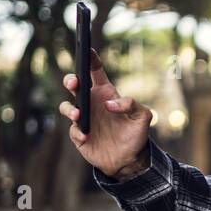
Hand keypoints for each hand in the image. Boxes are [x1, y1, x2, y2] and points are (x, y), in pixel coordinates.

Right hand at [58, 49, 152, 178]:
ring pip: (66, 106)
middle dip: (71, 80)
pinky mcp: (79, 135)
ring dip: (69, 108)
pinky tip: (86, 136)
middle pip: (74, 84)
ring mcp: (83, 119)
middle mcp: (91, 103)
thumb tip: (109, 103)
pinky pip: (72, 130)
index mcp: (105, 93)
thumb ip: (131, 104)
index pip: (95, 71)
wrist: (129, 161)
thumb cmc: (136, 135)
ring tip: (78, 115)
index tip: (86, 49)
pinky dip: (77, 131)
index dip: (89, 58)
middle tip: (75, 83)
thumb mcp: (143, 117)